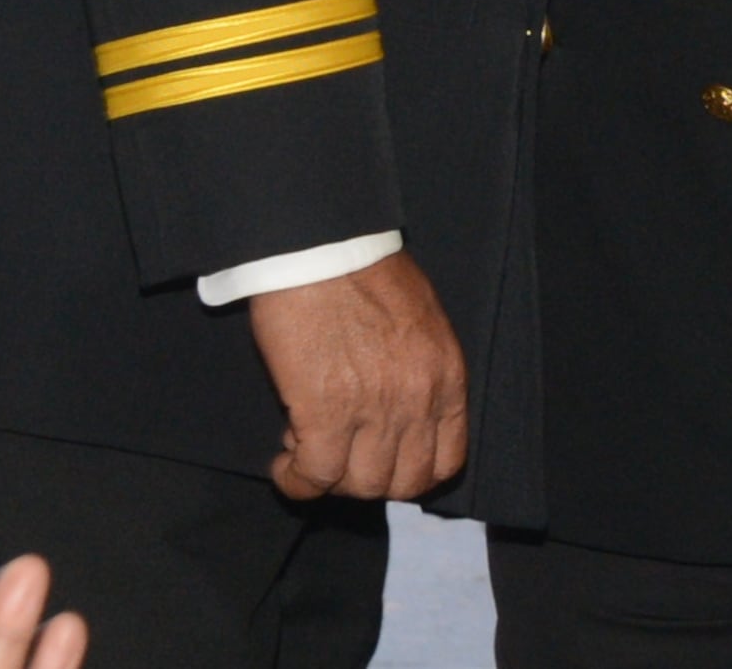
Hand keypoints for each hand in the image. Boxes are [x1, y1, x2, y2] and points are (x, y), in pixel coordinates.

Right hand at [249, 249, 468, 500]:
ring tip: (307, 451)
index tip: (381, 464)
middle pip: (399, 483)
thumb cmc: (362, 272)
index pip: (445, 462)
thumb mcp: (419, 323)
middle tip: (338, 454)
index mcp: (446, 376)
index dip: (408, 474)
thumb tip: (399, 416)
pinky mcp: (325, 412)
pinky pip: (315, 476)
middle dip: (365, 479)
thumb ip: (419, 373)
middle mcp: (419, 399)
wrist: (321, 246)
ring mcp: (374, 409)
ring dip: (330, 479)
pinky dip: (296, 480)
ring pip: (358, 486)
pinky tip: (285, 465)